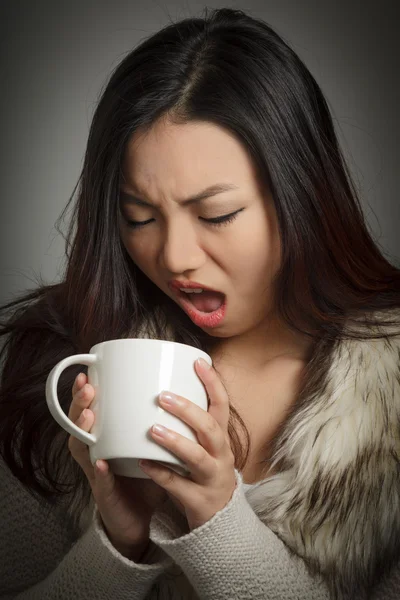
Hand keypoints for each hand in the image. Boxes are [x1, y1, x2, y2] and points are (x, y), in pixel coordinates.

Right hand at [68, 373, 167, 556]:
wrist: (139, 517)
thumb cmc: (145, 476)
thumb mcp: (150, 444)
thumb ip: (159, 422)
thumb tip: (180, 388)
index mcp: (106, 437)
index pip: (90, 410)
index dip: (84, 393)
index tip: (88, 372)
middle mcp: (95, 451)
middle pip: (79, 424)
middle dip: (80, 404)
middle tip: (88, 387)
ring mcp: (97, 473)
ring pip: (82, 449)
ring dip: (83, 431)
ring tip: (89, 415)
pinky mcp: (105, 494)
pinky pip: (100, 482)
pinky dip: (100, 471)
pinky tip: (101, 462)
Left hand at [138, 357, 236, 530]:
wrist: (220, 520)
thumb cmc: (205, 472)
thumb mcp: (206, 446)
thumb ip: (191, 423)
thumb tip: (165, 385)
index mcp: (221, 437)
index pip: (222, 404)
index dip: (213, 382)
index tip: (198, 361)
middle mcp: (221, 455)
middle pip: (210, 428)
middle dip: (188, 411)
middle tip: (162, 396)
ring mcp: (212, 478)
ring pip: (197, 457)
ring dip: (175, 441)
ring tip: (152, 429)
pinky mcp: (199, 500)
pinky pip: (178, 486)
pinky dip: (161, 473)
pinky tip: (143, 462)